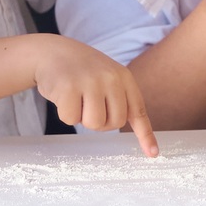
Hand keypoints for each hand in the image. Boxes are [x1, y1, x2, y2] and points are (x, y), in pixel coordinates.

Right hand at [31, 36, 158, 156]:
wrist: (53, 52)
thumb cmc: (82, 71)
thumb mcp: (107, 76)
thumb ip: (119, 97)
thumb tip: (124, 124)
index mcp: (124, 77)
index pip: (137, 110)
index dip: (145, 134)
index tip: (153, 153)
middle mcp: (110, 78)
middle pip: (114, 123)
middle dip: (101, 122)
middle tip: (89, 104)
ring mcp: (90, 82)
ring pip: (94, 124)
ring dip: (82, 118)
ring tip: (77, 98)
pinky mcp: (69, 88)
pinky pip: (71, 119)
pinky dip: (65, 113)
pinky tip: (63, 95)